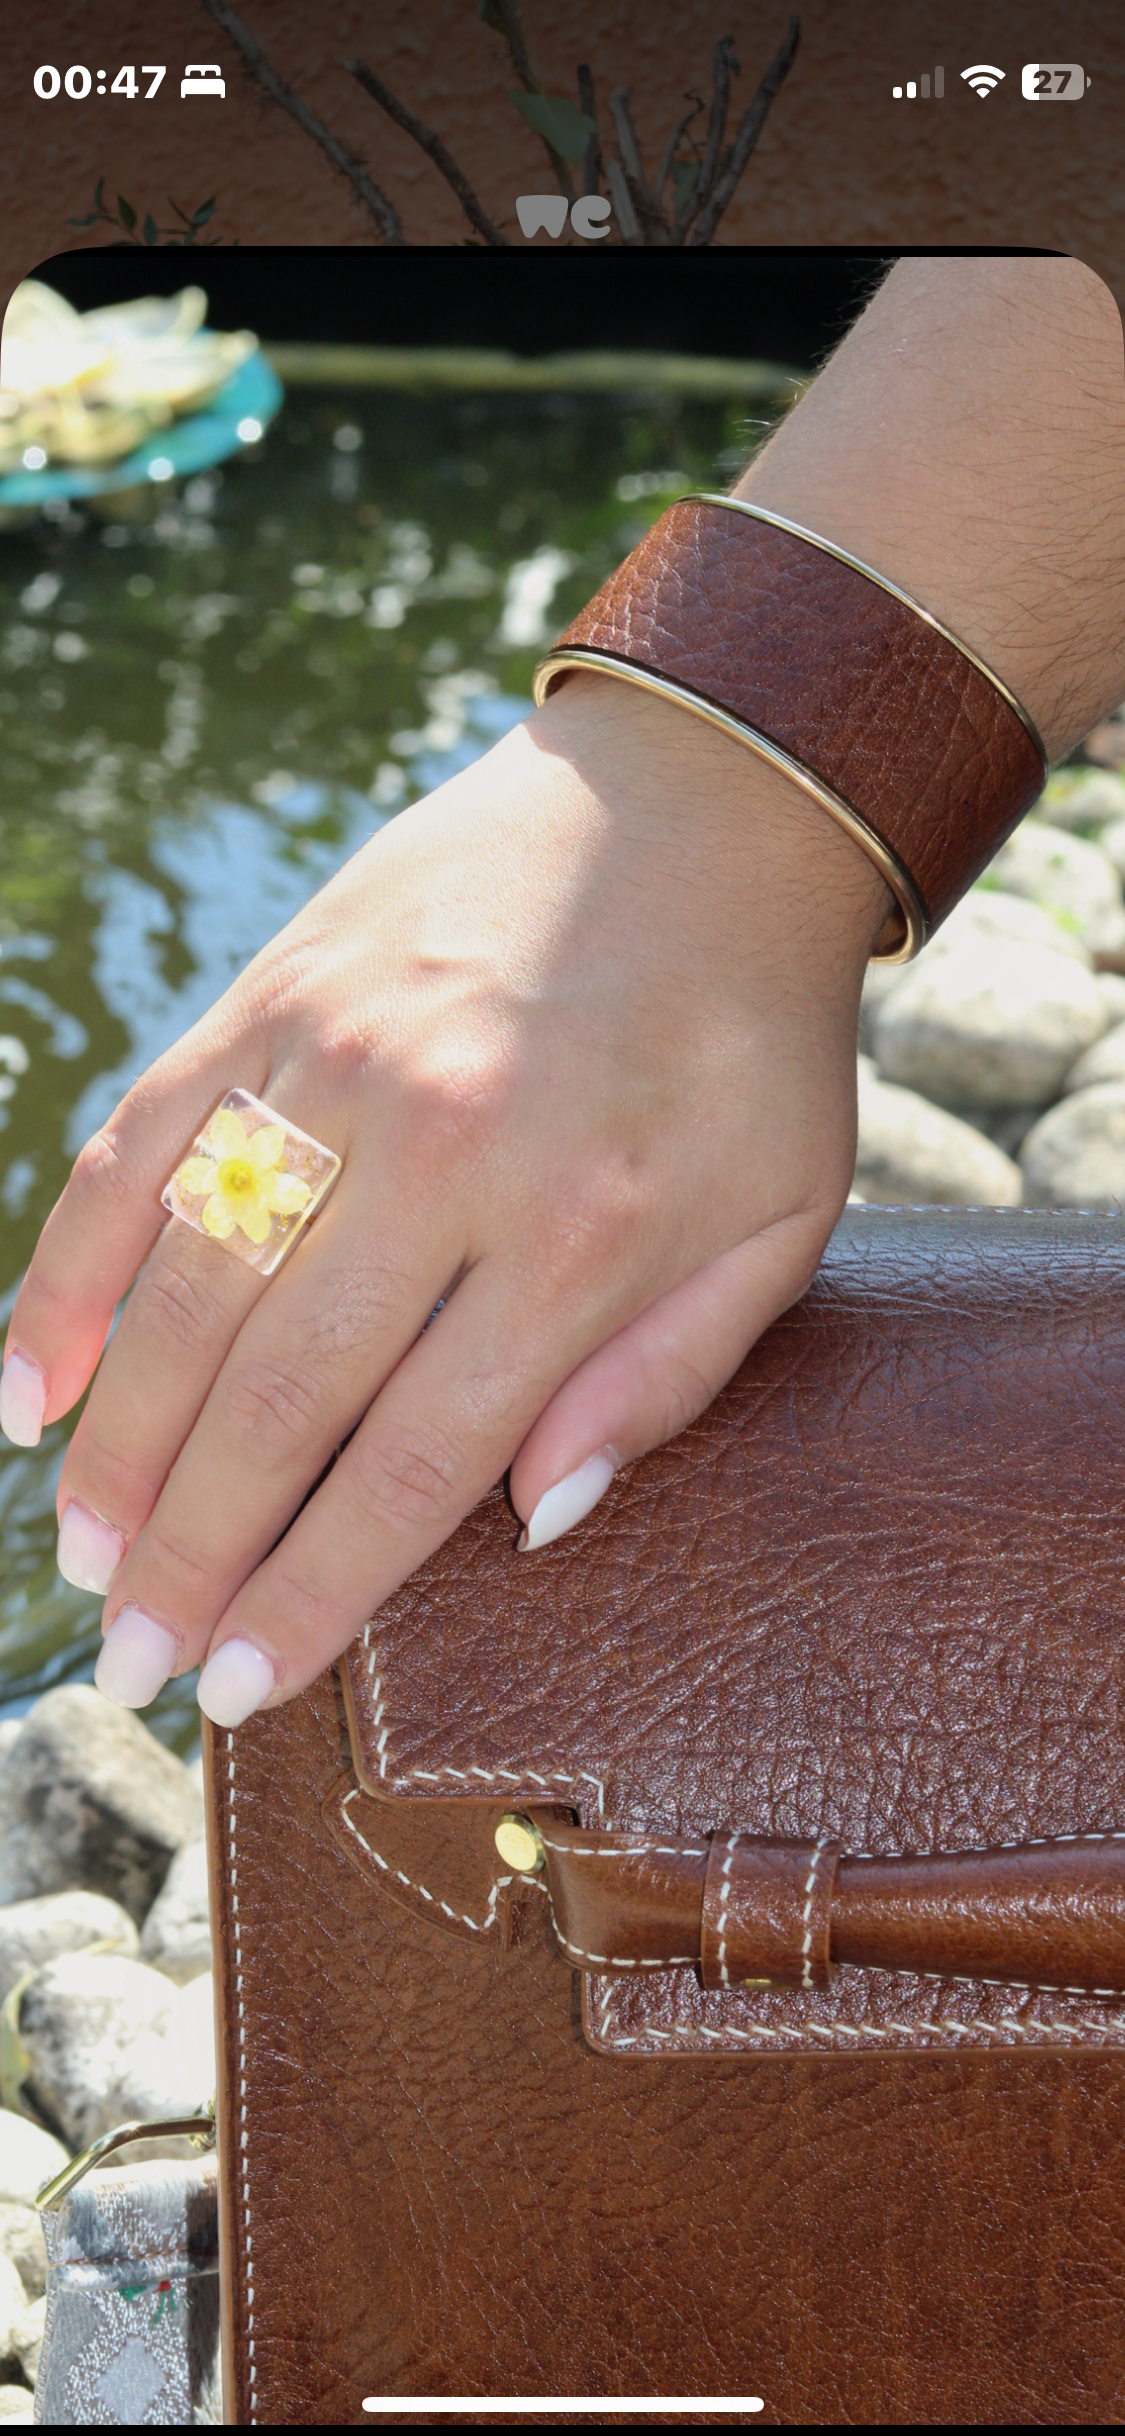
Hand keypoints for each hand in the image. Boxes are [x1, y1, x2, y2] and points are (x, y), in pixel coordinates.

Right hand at [2, 673, 886, 1723]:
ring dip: (121, 1444)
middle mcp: (440, 1146)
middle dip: (191, 1552)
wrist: (704, 801)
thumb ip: (667, 1376)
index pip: (413, 1460)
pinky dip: (71, 1272)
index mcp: (578, 1226)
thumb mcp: (781, 1219)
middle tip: (129, 1660)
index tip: (241, 1686)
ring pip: (189, 1289)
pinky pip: (141, 1149)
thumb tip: (538, 1519)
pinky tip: (29, 1385)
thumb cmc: (750, 1038)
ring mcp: (336, 1059)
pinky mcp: (271, 994)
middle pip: (279, 1397)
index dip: (316, 1589)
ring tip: (81, 1556)